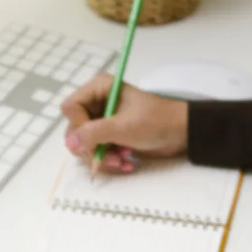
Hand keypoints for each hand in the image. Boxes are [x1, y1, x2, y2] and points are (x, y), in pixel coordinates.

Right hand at [61, 74, 189, 172]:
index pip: (71, 108)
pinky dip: (108, 160)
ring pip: (84, 144)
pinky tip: (125, 162)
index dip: (78, 126)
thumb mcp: (124, 126)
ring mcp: (101, 121)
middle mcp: (96, 103)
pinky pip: (95, 151)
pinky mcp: (108, 136)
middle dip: (91, 147)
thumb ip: (94, 133)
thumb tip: (70, 142)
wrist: (181, 134)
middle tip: (109, 157)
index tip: (93, 139)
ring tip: (122, 160)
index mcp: (99, 89)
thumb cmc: (156, 121)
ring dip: (101, 157)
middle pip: (74, 129)